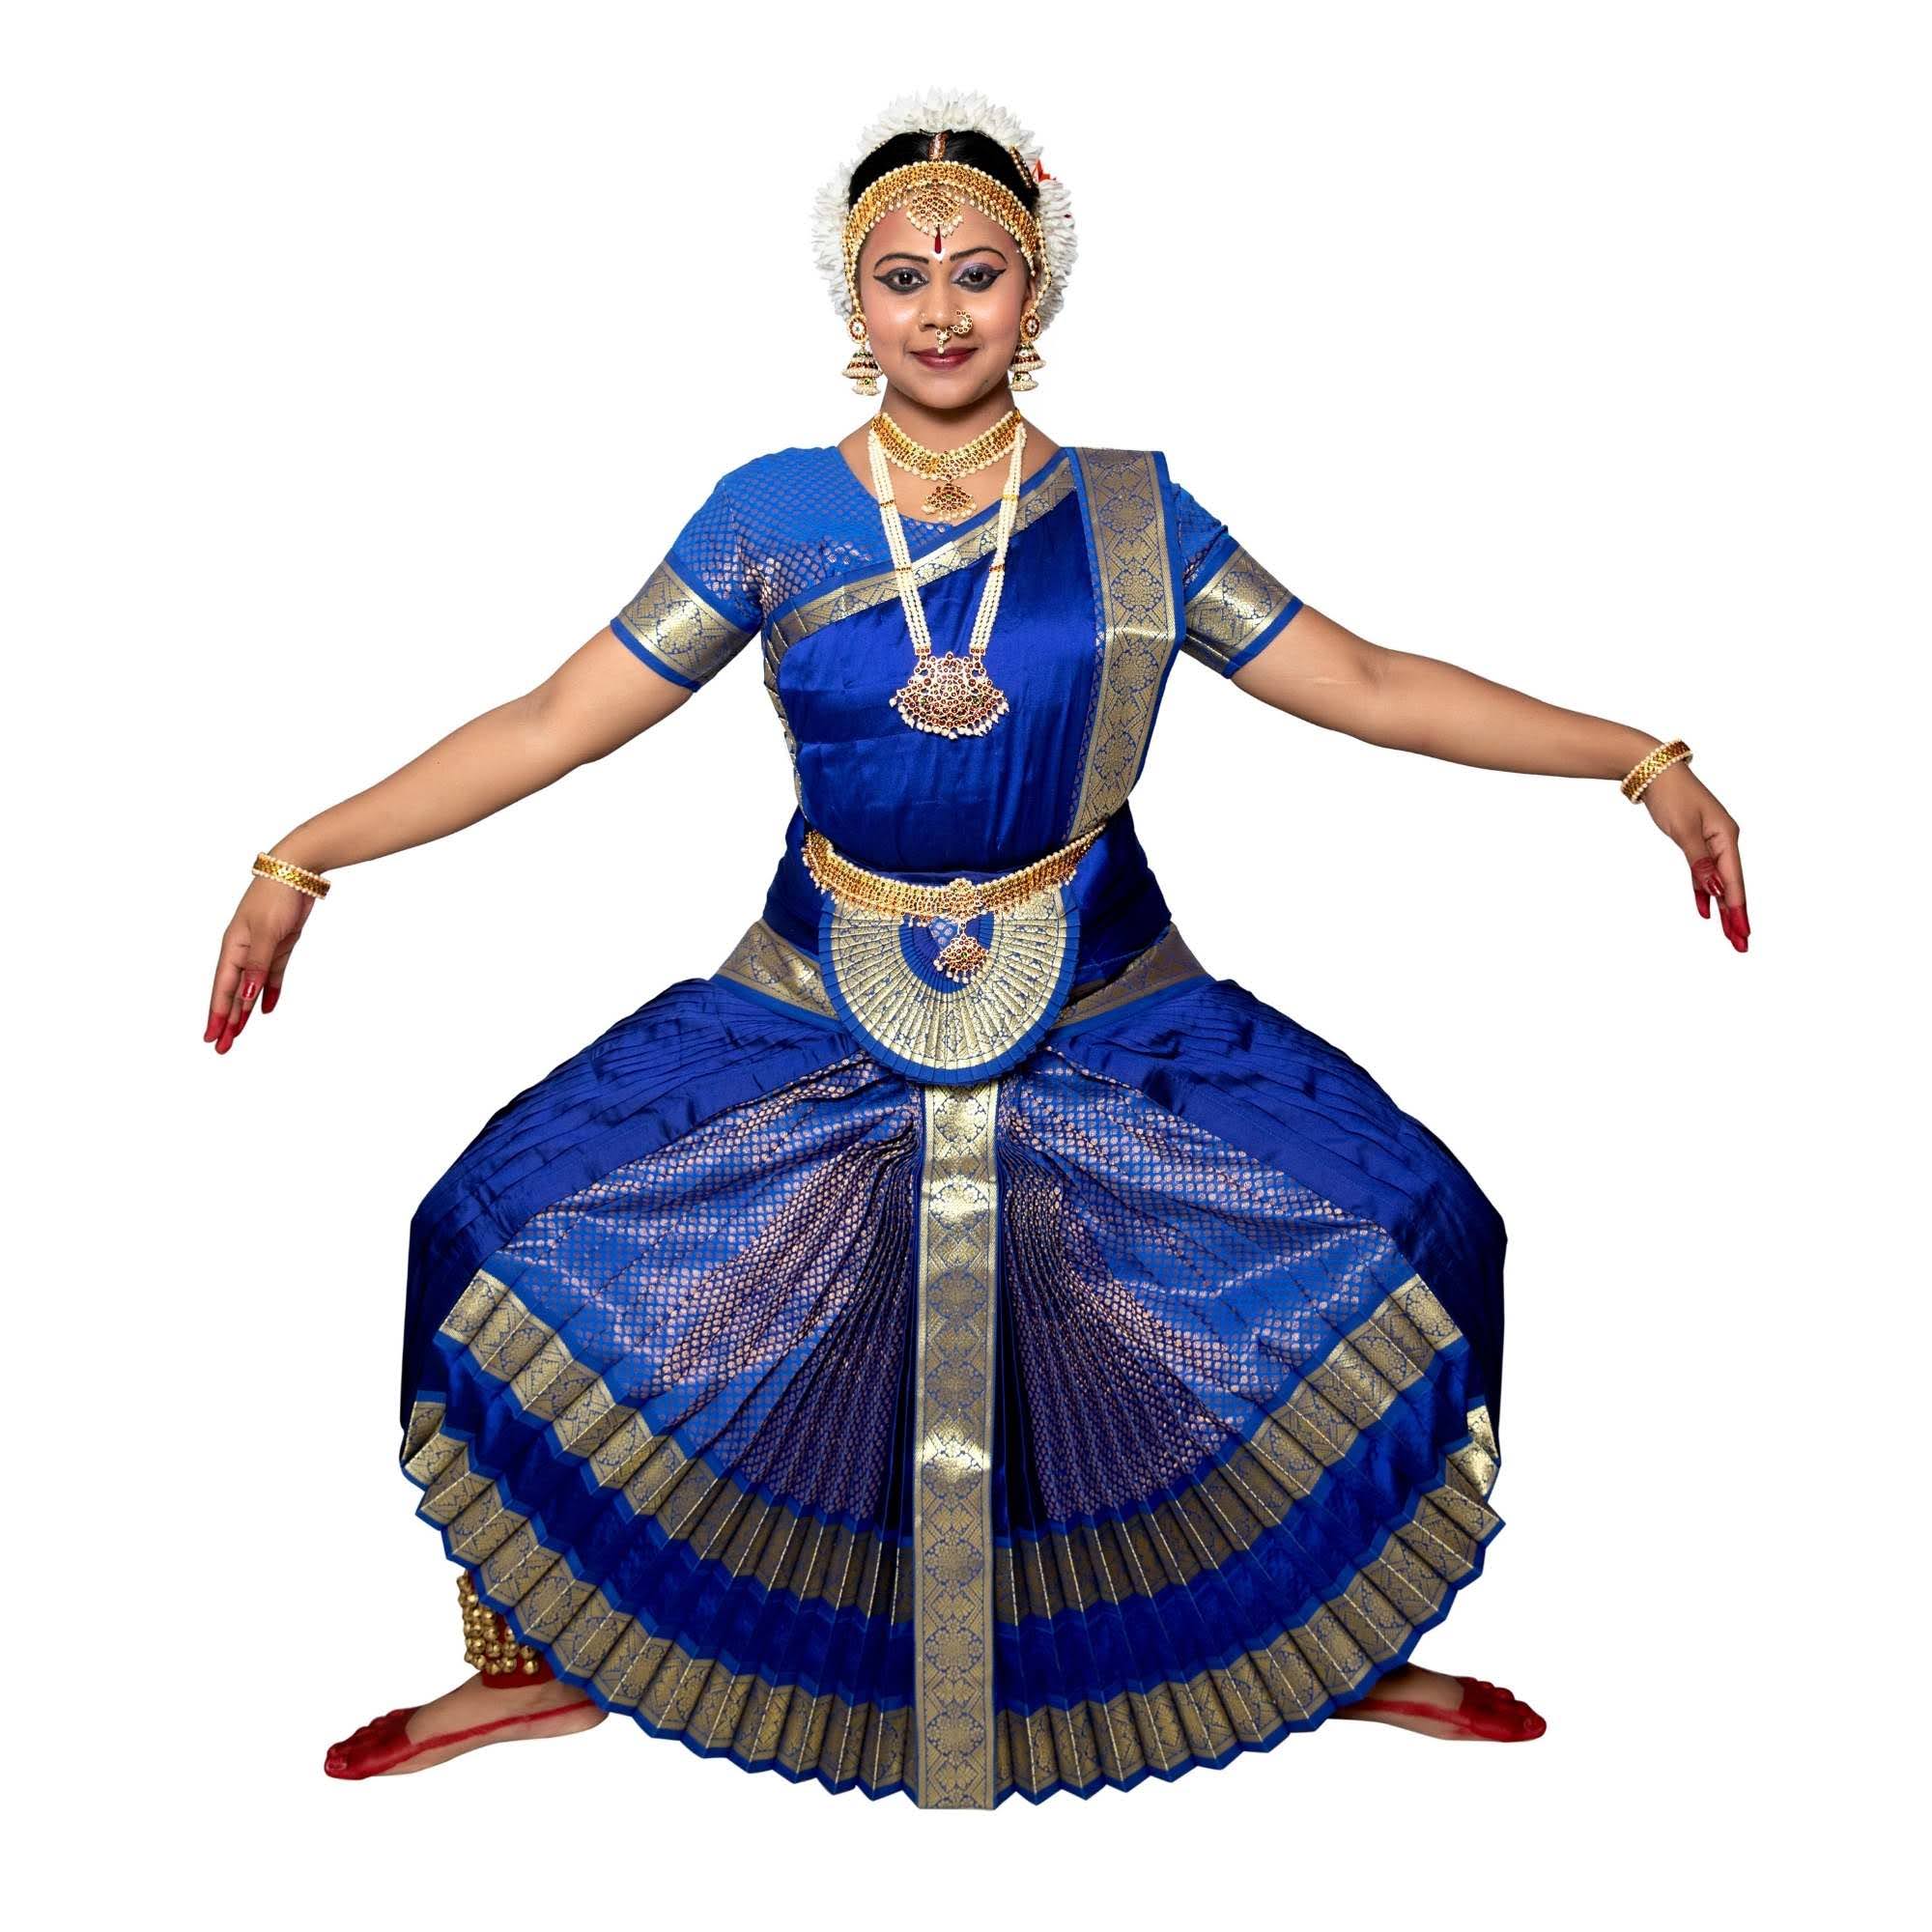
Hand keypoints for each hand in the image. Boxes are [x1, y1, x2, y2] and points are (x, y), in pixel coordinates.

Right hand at [203, 873, 320, 1052]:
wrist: (296, 872)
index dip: (217, 1015)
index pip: (223, 989)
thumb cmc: (275, 897)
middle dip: (228, 1021)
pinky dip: (268, 991)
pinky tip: (265, 1009)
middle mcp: (243, 951)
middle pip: (233, 993)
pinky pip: (271, 974)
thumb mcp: (265, 933)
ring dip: (244, 1011)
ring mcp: (260, 948)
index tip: (211, 1038)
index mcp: (232, 948)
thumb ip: (256, 965)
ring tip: (238, 1035)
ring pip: (250, 987)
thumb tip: (246, 996)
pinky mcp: (279, 944)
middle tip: (222, 1048)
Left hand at [1639, 760, 1747, 951]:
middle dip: (1735, 916)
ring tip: (1728, 935)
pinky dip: (1704, 892)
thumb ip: (1699, 862)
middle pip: (1731, 885)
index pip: (1734, 881)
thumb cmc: (1671, 796)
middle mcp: (1723, 840)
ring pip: (1718, 882)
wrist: (1654, 771)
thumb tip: (1715, 889)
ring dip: (1722, 908)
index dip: (1738, 910)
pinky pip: (1704, 873)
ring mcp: (1711, 841)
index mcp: (1726, 837)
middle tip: (1740, 945)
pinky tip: (1705, 910)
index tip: (1742, 935)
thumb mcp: (1683, 831)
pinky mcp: (1697, 841)